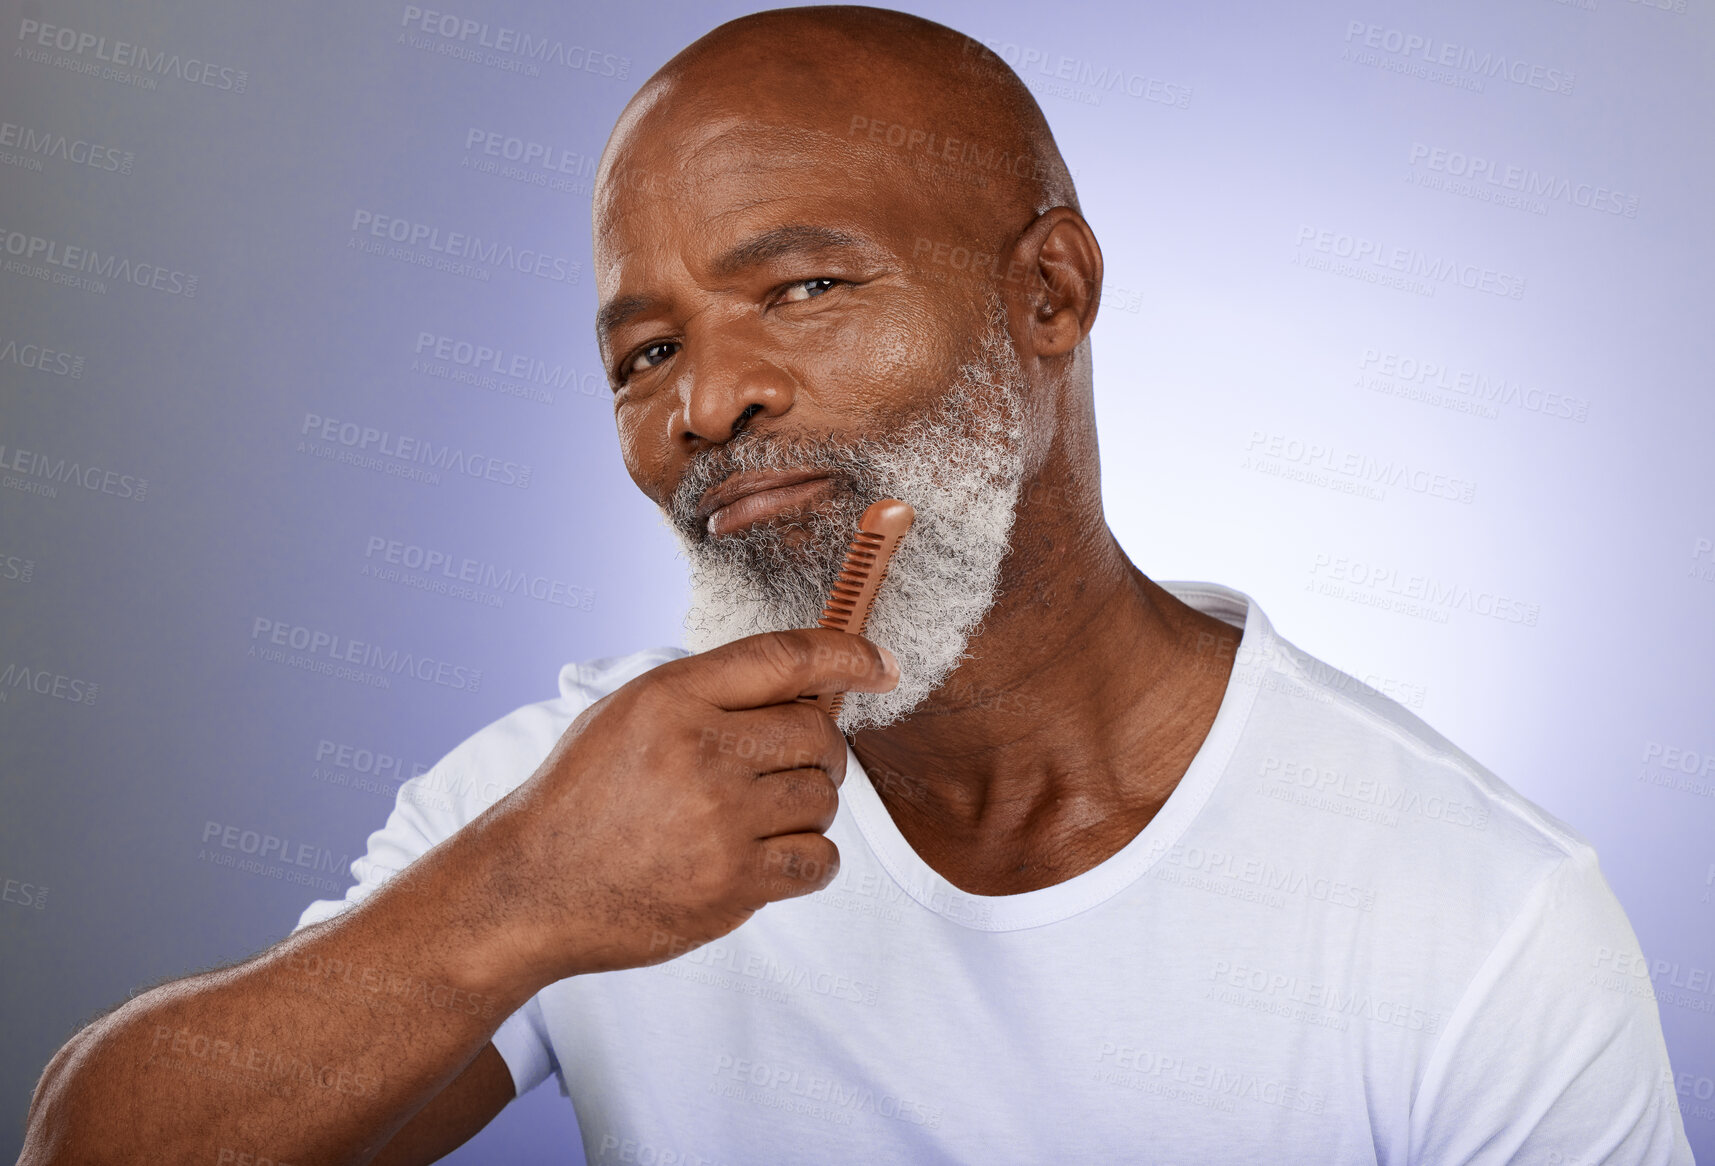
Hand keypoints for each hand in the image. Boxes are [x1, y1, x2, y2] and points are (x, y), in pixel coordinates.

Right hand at [482, 628, 898, 983]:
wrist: (529, 887)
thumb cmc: (584, 795)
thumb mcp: (629, 713)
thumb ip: (711, 691)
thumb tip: (812, 682)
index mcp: (671, 698)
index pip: (785, 658)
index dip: (847, 655)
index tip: (881, 665)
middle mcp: (698, 753)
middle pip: (817, 731)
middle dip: (816, 747)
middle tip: (783, 765)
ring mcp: (719, 823)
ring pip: (823, 797)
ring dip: (806, 805)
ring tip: (756, 815)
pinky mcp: (732, 886)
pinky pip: (819, 860)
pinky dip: (809, 859)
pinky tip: (770, 854)